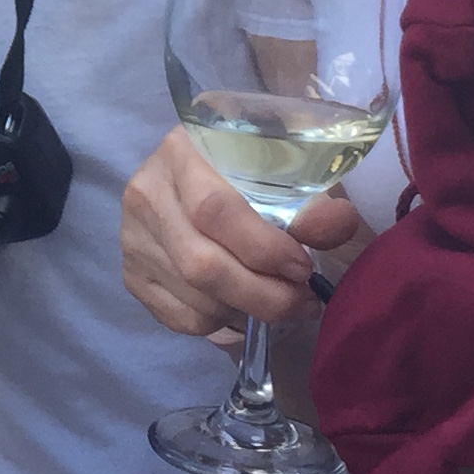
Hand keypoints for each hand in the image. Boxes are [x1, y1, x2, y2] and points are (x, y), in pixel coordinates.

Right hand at [121, 126, 366, 341]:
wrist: (200, 175)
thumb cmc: (249, 169)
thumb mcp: (285, 170)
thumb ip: (313, 201)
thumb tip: (341, 224)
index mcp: (182, 151)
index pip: (214, 209)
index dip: (263, 247)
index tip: (303, 267)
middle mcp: (146, 192)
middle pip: (202, 264)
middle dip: (263, 294)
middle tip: (303, 301)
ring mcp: (132, 236)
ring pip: (195, 298)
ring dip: (247, 311)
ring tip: (279, 300)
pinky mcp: (132, 274)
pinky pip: (181, 318)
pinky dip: (221, 322)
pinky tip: (241, 303)